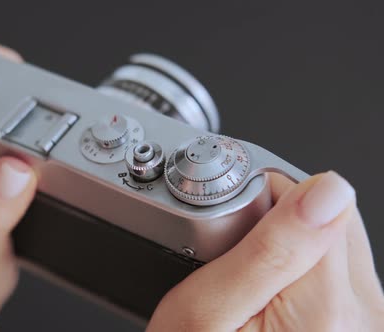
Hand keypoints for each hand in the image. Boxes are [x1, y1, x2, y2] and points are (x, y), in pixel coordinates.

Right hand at [147, 172, 383, 330]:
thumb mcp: (207, 309)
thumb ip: (270, 249)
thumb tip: (329, 189)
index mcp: (330, 309)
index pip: (318, 200)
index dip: (266, 201)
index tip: (233, 228)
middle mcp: (366, 320)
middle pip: (332, 219)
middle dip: (280, 223)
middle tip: (235, 261)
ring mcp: (367, 327)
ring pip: (334, 242)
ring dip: (292, 246)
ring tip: (249, 283)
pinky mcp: (358, 328)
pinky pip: (336, 274)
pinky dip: (301, 271)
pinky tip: (268, 296)